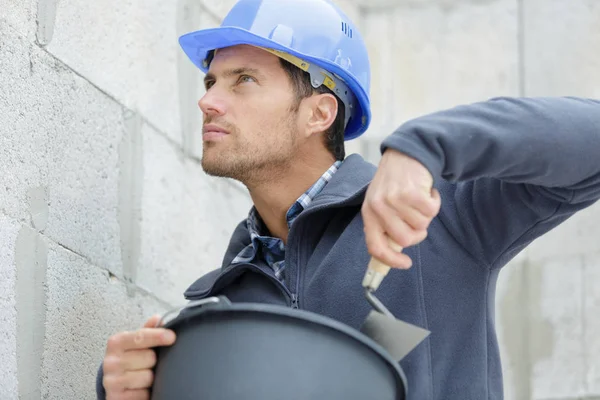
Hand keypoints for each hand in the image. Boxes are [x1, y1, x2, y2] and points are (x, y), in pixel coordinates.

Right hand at [103, 315, 175, 399]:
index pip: (140, 336)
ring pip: (148, 377)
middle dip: (153, 361)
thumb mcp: (135, 343)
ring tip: (143, 376)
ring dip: (151, 378)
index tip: (171, 337)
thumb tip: (157, 319)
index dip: (157, 336)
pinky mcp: (116, 398)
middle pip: (149, 358)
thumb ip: (147, 331)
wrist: (113, 383)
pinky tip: (140, 388)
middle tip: (148, 363)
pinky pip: (143, 394)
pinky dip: (145, 392)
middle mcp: (111, 361)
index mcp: (116, 343)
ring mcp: (112, 381)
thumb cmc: (129, 359)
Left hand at [362, 149, 440, 268]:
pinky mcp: (412, 192)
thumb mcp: (381, 203)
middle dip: (418, 233)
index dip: (391, 260)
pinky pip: (432, 211)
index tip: (406, 263)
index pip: (376, 247)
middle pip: (405, 239)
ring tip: (418, 199)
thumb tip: (395, 251)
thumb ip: (385, 225)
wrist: (406, 153)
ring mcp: (395, 200)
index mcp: (369, 214)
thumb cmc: (395, 182)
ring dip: (426, 214)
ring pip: (422, 225)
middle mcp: (379, 208)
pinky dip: (434, 202)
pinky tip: (426, 191)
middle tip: (418, 218)